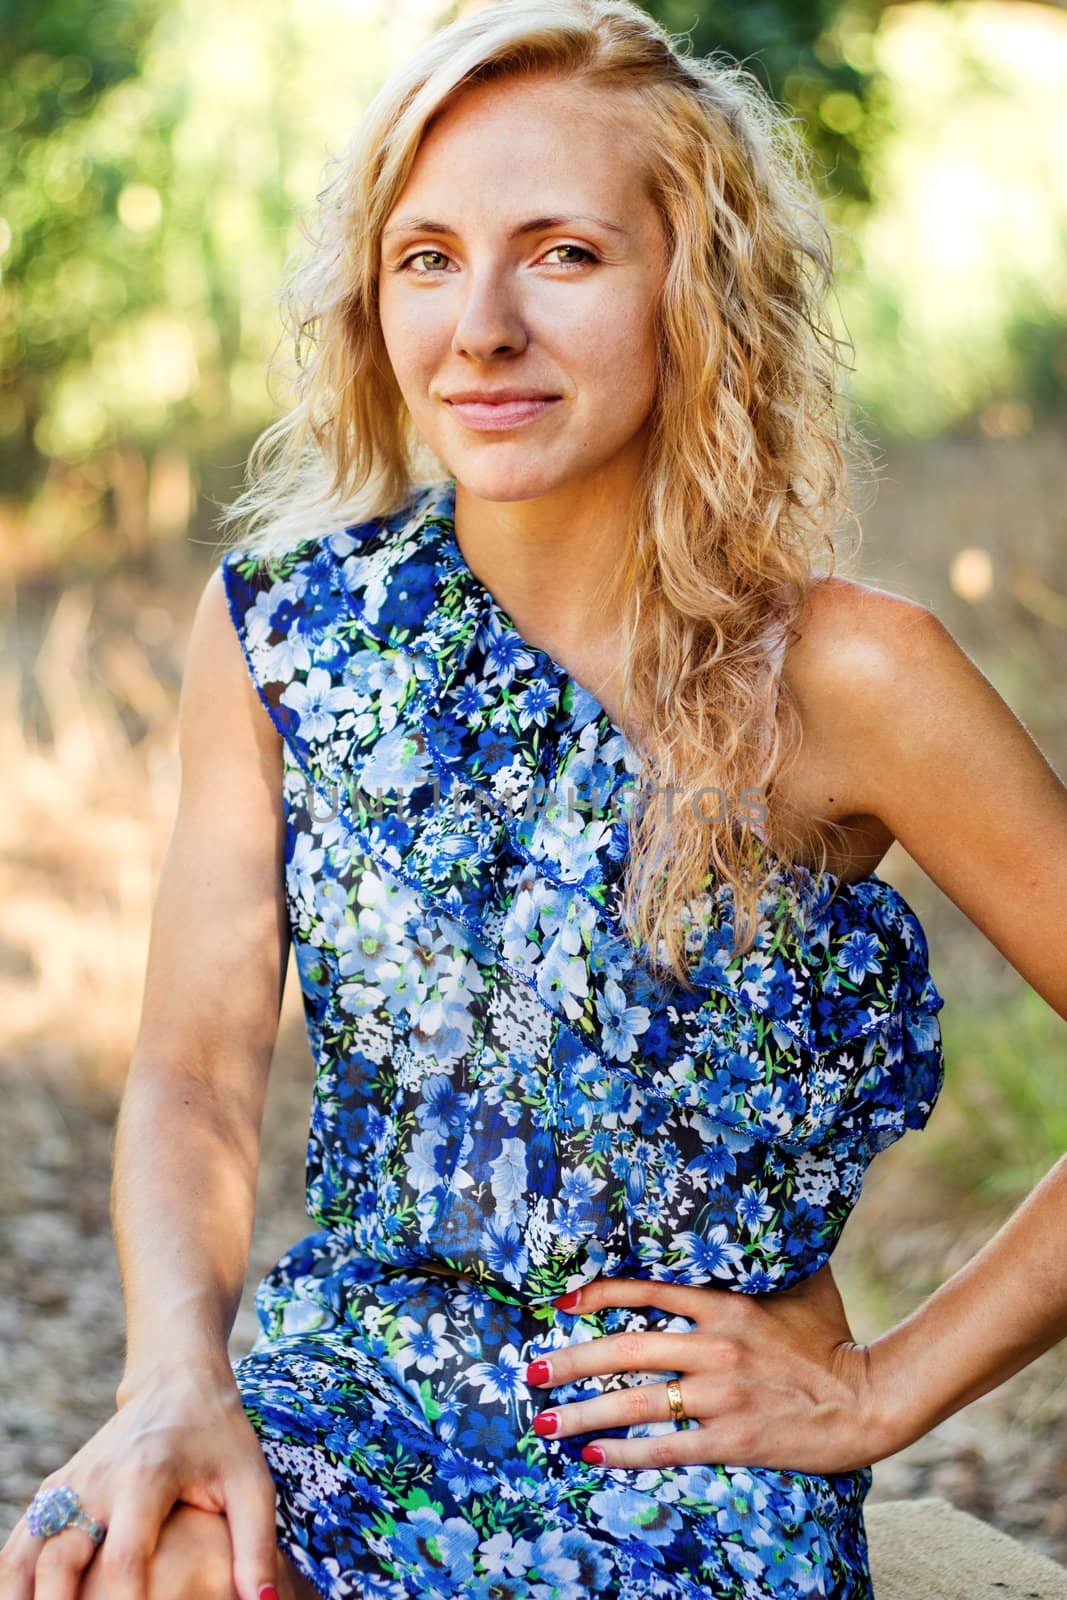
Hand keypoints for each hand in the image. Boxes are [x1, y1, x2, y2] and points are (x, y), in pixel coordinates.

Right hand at [0, 1360, 277, 1599]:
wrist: (177, 1381)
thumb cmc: (221, 1437)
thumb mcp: (251, 1481)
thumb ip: (256, 1544)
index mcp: (148, 1475)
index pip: (125, 1555)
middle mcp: (99, 1480)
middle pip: (60, 1558)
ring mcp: (71, 1484)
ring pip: (26, 1550)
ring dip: (23, 1595)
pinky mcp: (55, 1489)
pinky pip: (20, 1540)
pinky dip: (13, 1577)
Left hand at [526, 1263, 897, 1474]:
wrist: (869, 1400)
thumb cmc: (835, 1338)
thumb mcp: (803, 1284)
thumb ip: (768, 1255)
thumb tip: (757, 1207)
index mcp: (726, 1304)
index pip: (646, 1290)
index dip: (598, 1294)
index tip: (559, 1301)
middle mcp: (716, 1347)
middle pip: (625, 1350)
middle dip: (571, 1360)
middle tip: (531, 1368)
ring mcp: (722, 1395)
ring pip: (636, 1403)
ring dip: (583, 1412)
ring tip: (544, 1418)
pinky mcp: (732, 1439)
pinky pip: (666, 1447)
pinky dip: (624, 1452)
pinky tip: (591, 1454)